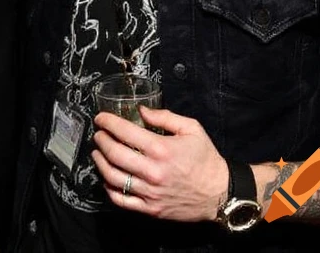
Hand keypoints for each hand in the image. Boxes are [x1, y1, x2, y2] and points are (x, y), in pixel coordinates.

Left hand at [90, 107, 228, 222]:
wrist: (222, 193)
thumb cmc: (206, 159)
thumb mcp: (191, 129)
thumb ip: (164, 117)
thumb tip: (140, 110)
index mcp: (162, 149)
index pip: (124, 132)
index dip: (108, 122)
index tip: (101, 118)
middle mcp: (153, 171)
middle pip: (114, 153)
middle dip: (101, 140)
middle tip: (98, 134)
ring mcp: (150, 192)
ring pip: (113, 177)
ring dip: (100, 162)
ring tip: (97, 153)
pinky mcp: (151, 209)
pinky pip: (121, 200)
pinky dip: (109, 188)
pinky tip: (107, 177)